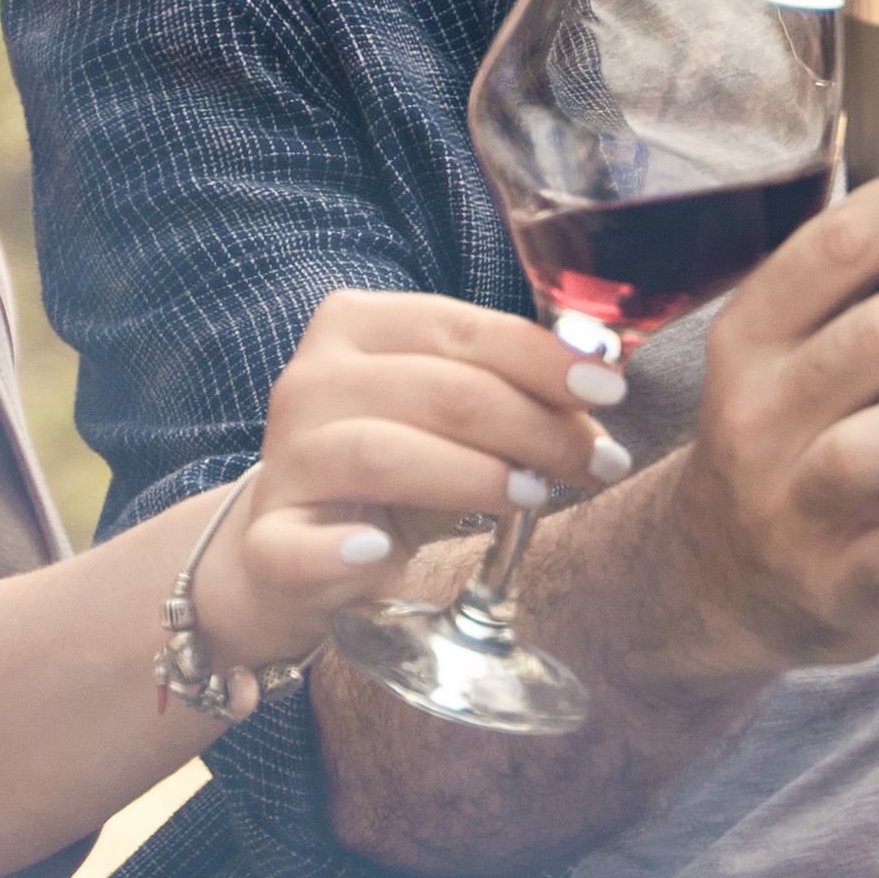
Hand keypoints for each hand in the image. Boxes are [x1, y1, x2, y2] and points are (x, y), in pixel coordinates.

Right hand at [206, 287, 615, 672]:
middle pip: (441, 392)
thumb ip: (515, 388)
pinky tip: (379, 552)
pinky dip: (338, 550)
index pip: (464, 329)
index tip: (612, 392)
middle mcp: (311, 381)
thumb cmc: (403, 461)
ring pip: (383, 453)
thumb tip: (604, 385)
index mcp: (357, 325)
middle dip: (535, 427)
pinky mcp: (267, 541)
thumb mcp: (456, 413)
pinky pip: (296, 546)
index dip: (546, 361)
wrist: (304, 538)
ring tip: (533, 497)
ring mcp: (286, 460)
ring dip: (471, 477)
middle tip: (597, 463)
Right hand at [626, 152, 878, 679]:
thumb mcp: (794, 356)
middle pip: (877, 337)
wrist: (720, 580)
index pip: (839, 244)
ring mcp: (792, 505)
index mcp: (752, 336)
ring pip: (877, 443)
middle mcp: (759, 415)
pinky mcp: (837, 583)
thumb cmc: (796, 439)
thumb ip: (869, 297)